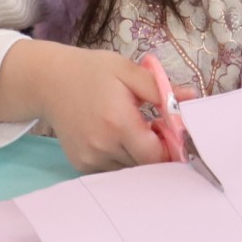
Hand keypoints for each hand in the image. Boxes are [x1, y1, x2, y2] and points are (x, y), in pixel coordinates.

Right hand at [0, 41, 168, 172]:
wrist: (49, 82)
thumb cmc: (92, 72)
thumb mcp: (128, 71)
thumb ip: (161, 89)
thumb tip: (192, 99)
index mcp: (118, 121)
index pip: (156, 155)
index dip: (170, 148)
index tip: (172, 133)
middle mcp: (102, 145)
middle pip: (145, 167)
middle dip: (157, 152)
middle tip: (155, 129)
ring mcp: (90, 158)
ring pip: (130, 171)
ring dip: (139, 158)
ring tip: (134, 132)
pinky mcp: (81, 165)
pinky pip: (112, 171)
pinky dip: (122, 160)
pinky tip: (118, 139)